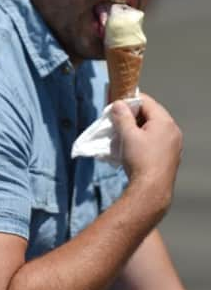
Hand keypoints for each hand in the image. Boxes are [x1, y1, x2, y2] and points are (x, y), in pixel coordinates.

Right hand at [111, 93, 182, 210]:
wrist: (151, 188)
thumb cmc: (139, 159)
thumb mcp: (127, 135)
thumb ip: (122, 116)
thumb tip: (119, 104)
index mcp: (164, 122)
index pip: (146, 101)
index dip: (129, 102)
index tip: (115, 108)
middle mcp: (173, 131)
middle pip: (150, 114)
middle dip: (132, 117)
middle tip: (116, 123)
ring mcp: (173, 144)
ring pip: (152, 128)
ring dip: (136, 129)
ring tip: (122, 137)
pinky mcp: (170, 156)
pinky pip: (155, 140)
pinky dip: (143, 140)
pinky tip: (132, 149)